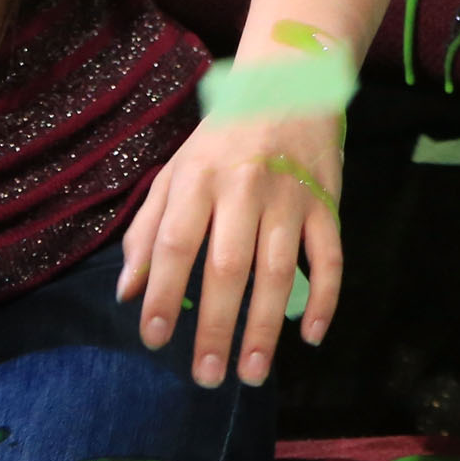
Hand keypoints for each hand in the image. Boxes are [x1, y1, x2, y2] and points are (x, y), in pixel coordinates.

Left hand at [117, 105, 341, 387]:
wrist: (292, 84)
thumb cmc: (223, 139)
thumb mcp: (176, 173)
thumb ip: (147, 230)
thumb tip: (128, 294)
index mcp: (199, 179)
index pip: (175, 244)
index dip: (162, 294)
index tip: (154, 339)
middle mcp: (244, 188)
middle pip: (228, 267)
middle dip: (215, 327)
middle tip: (205, 376)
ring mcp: (291, 196)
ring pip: (279, 271)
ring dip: (266, 327)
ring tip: (252, 373)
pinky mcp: (328, 202)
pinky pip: (331, 257)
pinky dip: (326, 298)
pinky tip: (312, 336)